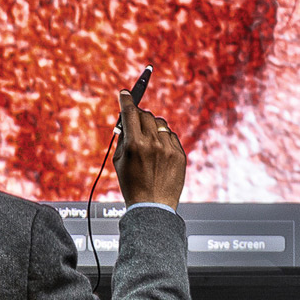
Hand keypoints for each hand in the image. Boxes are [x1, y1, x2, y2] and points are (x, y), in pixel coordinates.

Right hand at [113, 91, 185, 207]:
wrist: (153, 206)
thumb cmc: (132, 185)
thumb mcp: (119, 161)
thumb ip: (123, 137)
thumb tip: (126, 119)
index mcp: (135, 144)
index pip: (130, 113)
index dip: (126, 100)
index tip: (125, 93)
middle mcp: (153, 143)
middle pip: (145, 115)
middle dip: (138, 116)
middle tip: (134, 123)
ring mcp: (168, 149)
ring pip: (159, 123)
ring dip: (151, 126)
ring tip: (148, 141)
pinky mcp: (180, 155)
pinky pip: (171, 136)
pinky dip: (163, 138)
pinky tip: (159, 151)